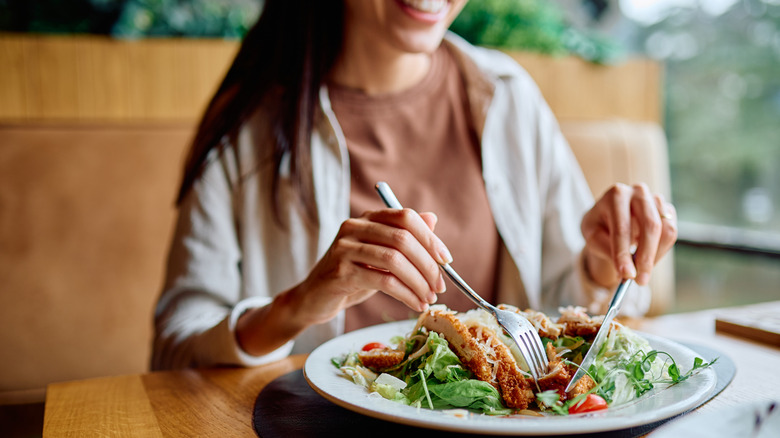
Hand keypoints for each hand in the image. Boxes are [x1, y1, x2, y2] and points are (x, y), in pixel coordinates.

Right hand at [290, 208, 451, 323]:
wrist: (315, 298)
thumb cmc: (352, 276)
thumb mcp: (381, 255)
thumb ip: (404, 237)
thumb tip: (432, 218)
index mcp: (367, 218)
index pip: (405, 217)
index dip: (430, 238)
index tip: (446, 261)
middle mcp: (354, 227)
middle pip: (403, 239)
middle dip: (428, 265)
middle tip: (440, 287)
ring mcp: (344, 248)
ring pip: (394, 260)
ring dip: (418, 282)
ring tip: (429, 298)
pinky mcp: (340, 272)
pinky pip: (383, 281)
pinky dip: (405, 294)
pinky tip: (415, 304)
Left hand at [580, 183, 677, 287]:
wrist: (610, 217)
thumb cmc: (599, 227)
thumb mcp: (592, 237)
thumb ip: (607, 250)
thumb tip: (627, 272)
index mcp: (616, 194)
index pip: (622, 228)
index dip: (624, 253)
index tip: (626, 275)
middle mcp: (639, 192)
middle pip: (650, 226)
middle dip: (646, 257)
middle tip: (640, 281)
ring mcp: (656, 200)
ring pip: (666, 231)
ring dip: (655, 256)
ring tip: (641, 271)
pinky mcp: (668, 210)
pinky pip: (671, 234)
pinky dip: (661, 251)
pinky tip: (647, 258)